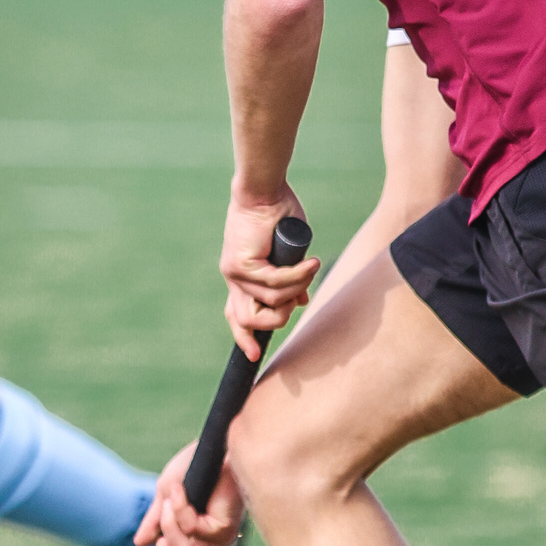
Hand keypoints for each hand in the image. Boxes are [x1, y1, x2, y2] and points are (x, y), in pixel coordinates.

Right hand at [136, 438, 245, 545]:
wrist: (215, 446)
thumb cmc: (197, 467)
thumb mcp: (166, 495)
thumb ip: (155, 520)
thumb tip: (140, 543)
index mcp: (200, 538)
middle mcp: (212, 541)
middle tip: (160, 541)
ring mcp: (221, 535)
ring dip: (169, 522)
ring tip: (173, 497)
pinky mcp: (225, 524)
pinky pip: (192, 530)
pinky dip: (179, 509)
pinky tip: (182, 490)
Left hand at [220, 184, 317, 356]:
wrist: (263, 190)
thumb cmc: (277, 216)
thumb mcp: (288, 256)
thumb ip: (289, 279)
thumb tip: (300, 301)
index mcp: (241, 278)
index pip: (236, 315)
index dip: (244, 337)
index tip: (253, 356)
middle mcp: (233, 278)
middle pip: (248, 319)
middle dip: (277, 318)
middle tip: (299, 298)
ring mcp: (234, 272)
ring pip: (272, 300)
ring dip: (297, 287)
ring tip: (311, 267)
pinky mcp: (241, 263)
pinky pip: (275, 282)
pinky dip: (298, 275)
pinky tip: (311, 263)